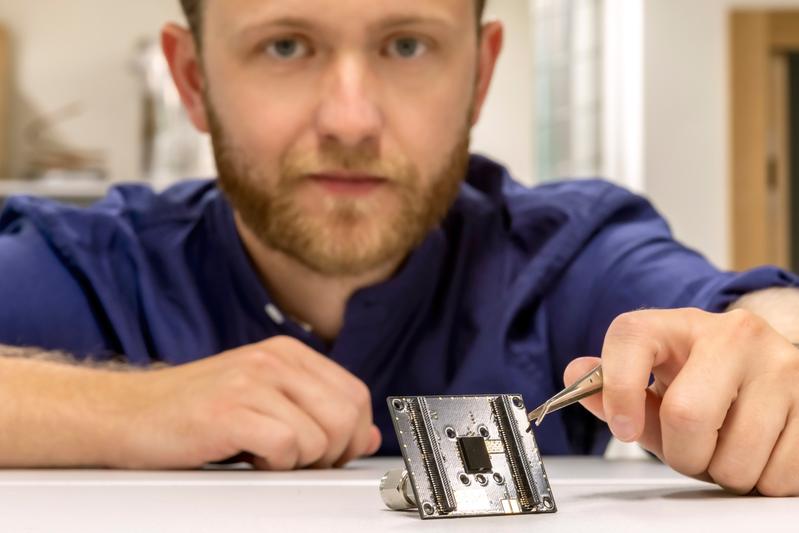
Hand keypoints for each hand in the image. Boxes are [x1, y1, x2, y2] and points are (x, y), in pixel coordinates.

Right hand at [110, 336, 380, 469]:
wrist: (129, 413)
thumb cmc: (196, 410)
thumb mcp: (266, 403)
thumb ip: (318, 413)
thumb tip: (368, 436)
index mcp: (288, 353)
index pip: (356, 394)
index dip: (352, 434)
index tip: (330, 453)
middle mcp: (275, 360)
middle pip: (347, 415)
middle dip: (333, 452)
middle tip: (300, 462)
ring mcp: (252, 381)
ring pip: (321, 436)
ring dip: (299, 462)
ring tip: (266, 456)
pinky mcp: (229, 410)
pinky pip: (286, 448)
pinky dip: (274, 466)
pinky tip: (249, 459)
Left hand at [564, 308, 798, 495]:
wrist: (764, 371)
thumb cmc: (699, 378)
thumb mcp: (653, 378)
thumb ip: (610, 386)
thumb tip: (576, 374)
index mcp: (681, 323)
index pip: (631, 337)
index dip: (617, 390)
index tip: (624, 428)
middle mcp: (735, 334)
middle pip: (686, 416)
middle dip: (681, 454)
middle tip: (688, 449)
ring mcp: (782, 366)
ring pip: (736, 459)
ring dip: (723, 473)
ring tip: (726, 445)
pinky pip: (778, 476)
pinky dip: (761, 481)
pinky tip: (758, 450)